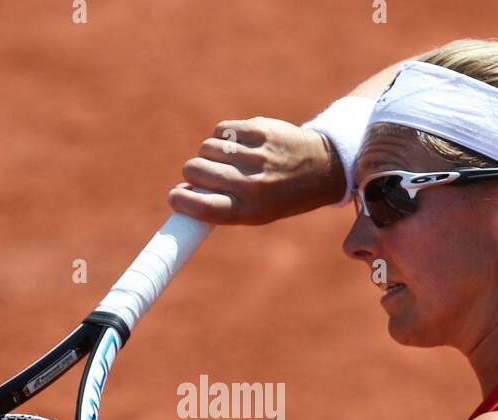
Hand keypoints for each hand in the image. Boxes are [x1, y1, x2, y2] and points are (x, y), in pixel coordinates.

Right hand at [168, 117, 345, 225]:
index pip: (202, 206)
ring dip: (209, 153)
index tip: (174, 196)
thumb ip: (220, 204)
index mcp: (250, 211)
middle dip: (193, 172)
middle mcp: (254, 184)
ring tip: (227, 159)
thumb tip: (180, 192)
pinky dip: (223, 136)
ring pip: (206, 147)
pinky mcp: (260, 129)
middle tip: (203, 174)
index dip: (180, 201)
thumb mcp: (255, 212)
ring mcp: (258, 155)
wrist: (322, 167)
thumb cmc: (280, 195)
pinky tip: (237, 144)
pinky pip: (221, 130)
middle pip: (196, 171)